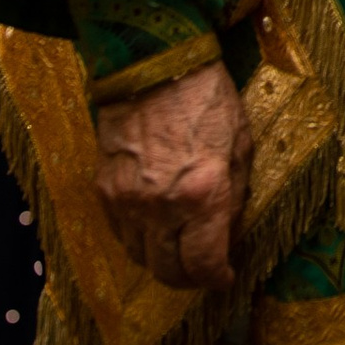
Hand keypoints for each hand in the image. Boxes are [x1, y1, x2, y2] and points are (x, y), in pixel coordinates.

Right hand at [93, 60, 252, 292]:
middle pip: (168, 273)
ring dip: (161, 260)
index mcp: (203, 194)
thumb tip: (228, 236)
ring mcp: (127, 200)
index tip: (224, 277)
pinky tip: (153, 224)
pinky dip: (137, 238)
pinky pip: (119, 233)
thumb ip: (234, 198)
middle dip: (188, 279)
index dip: (216, 280)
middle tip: (201, 269)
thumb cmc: (207, 99)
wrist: (154, 64)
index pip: (203, 265)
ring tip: (178, 245)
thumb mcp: (240, 145)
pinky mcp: (103, 188)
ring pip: (139, 257)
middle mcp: (161, 205)